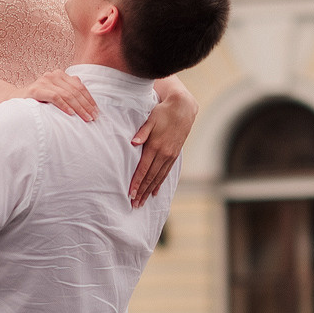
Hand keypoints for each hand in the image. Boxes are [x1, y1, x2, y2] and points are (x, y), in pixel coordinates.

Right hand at [21, 70, 97, 121]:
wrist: (14, 101)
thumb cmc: (38, 100)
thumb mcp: (55, 93)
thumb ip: (69, 92)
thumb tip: (88, 100)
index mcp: (60, 74)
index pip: (79, 86)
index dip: (89, 99)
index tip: (96, 111)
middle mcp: (53, 75)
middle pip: (75, 91)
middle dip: (86, 105)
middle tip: (93, 117)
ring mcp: (44, 81)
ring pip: (67, 94)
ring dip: (79, 108)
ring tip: (86, 118)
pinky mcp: (36, 90)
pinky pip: (55, 97)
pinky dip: (65, 106)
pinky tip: (71, 114)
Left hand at [130, 81, 198, 205]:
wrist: (183, 108)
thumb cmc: (163, 112)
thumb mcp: (150, 119)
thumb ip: (142, 132)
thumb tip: (133, 142)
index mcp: (156, 146)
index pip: (144, 169)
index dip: (137, 182)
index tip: (130, 194)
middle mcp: (164, 154)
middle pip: (151, 177)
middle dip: (142, 192)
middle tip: (134, 204)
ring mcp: (170, 156)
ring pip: (159, 177)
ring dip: (150, 191)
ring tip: (143, 202)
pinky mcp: (174, 155)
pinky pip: (166, 173)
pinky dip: (160, 183)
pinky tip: (155, 192)